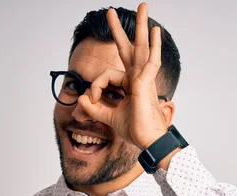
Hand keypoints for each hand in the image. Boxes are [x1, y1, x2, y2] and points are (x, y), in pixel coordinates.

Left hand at [78, 2, 170, 149]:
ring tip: (143, 6)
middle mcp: (137, 78)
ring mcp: (143, 78)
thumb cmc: (135, 129)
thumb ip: (94, 109)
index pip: (107, 76)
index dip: (95, 87)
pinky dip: (154, 46)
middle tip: (110, 11)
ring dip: (141, 25)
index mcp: (130, 84)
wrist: (147, 140)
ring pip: (141, 47)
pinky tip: (156, 31)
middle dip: (119, 30)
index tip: (90, 101)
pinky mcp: (146, 82)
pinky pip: (150, 61)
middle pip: (128, 48)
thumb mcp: (108, 117)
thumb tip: (81, 100)